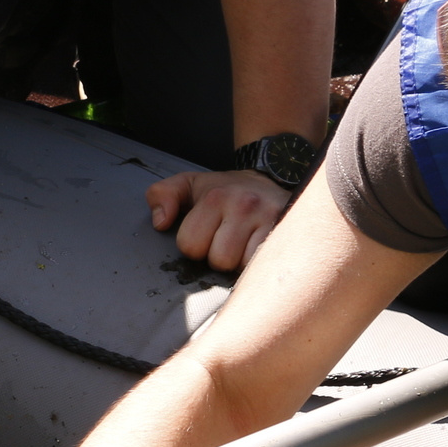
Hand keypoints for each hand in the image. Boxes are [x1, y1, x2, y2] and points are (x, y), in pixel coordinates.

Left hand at [147, 169, 292, 270]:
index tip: (206, 233)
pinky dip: (258, 264)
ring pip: (242, 267)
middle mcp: (244, 206)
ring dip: (239, 262)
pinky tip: (256, 250)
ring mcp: (269, 219)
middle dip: (218, 256)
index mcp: (215, 197)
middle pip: (219, 260)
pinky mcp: (287, 232)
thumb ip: (161, 195)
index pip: (190, 245)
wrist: (269, 179)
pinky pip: (265, 266)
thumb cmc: (224, 189)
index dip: (194, 245)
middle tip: (226, 240)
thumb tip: (160, 223)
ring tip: (242, 244)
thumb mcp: (188, 184)